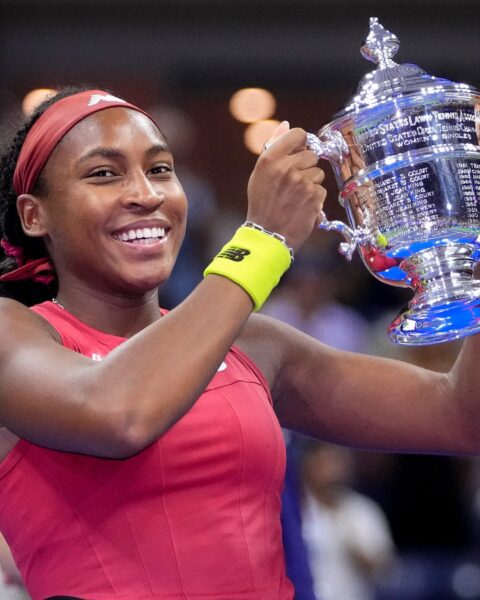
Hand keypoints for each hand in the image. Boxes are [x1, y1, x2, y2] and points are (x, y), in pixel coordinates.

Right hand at [246, 121, 326, 252]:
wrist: (267, 234)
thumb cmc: (262, 203)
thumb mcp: (260, 173)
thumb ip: (273, 147)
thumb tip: (286, 125)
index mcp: (271, 158)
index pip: (298, 134)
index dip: (301, 143)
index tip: (298, 152)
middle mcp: (287, 167)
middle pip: (312, 154)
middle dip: (305, 167)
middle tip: (292, 183)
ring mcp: (302, 182)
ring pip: (318, 173)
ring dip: (311, 183)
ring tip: (296, 196)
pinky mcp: (314, 196)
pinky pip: (321, 189)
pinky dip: (314, 198)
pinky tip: (301, 206)